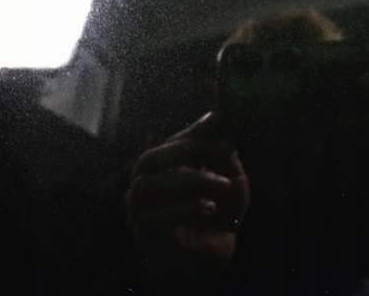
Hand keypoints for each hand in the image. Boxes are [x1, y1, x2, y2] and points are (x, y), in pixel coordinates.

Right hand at [125, 112, 249, 286]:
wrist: (216, 255)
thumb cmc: (221, 211)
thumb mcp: (229, 176)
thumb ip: (222, 149)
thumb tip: (216, 114)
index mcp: (164, 169)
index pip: (169, 143)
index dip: (192, 132)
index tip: (219, 121)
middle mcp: (145, 187)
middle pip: (147, 160)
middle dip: (183, 151)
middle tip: (219, 152)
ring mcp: (139, 213)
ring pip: (146, 187)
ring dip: (189, 181)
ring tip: (221, 185)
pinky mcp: (144, 237)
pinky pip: (153, 218)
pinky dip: (184, 208)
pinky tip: (209, 207)